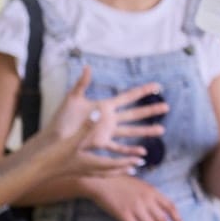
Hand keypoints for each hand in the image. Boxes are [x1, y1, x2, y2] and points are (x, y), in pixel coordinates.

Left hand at [27, 67, 168, 181]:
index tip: (157, 86)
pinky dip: (131, 150)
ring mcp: (107, 132)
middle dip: (150, 111)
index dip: (143, 91)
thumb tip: (87, 67)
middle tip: (166, 107)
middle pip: (134, 113)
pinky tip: (142, 153)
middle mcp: (109, 119)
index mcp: (105, 106)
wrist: (53, 138)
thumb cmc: (61, 119)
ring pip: (131, 131)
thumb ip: (82, 84)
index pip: (128, 97)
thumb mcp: (72, 99)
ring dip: (146, 131)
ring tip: (161, 130)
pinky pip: (119, 147)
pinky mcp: (101, 144)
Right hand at [87, 175, 184, 220]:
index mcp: (152, 191)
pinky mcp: (123, 214)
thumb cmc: (119, 181)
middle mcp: (147, 199)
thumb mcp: (140, 185)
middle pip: (161, 219)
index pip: (170, 207)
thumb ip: (150, 196)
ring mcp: (135, 207)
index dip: (177, 219)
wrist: (101, 180)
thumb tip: (157, 209)